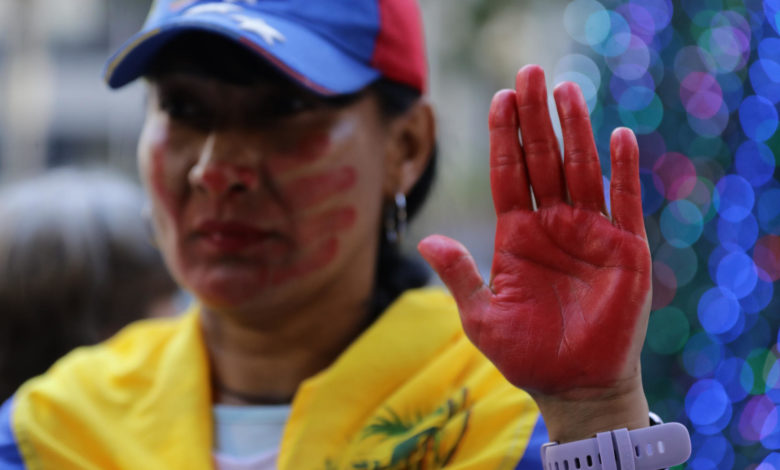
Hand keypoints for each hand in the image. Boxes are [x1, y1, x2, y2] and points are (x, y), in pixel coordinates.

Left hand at [418, 65, 651, 440]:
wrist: (574, 386)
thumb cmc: (526, 354)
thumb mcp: (481, 316)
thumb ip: (459, 274)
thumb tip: (427, 238)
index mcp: (517, 235)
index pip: (508, 175)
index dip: (503, 138)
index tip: (498, 99)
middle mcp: (552, 225)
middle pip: (542, 161)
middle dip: (535, 119)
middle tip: (528, 73)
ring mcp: (589, 233)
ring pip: (581, 171)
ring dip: (575, 131)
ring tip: (565, 91)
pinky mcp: (624, 249)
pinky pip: (625, 202)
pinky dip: (624, 171)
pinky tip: (618, 136)